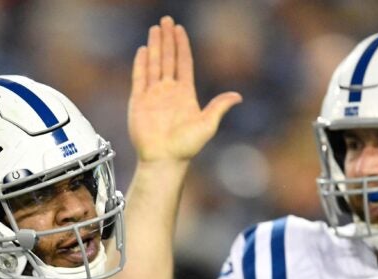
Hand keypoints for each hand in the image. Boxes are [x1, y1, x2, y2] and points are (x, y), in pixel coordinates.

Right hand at [129, 15, 241, 163]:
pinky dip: (141, 64)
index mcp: (185, 94)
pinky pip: (139, 78)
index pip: (183, 63)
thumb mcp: (207, 125)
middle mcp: (168, 91)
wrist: (164, 160)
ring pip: (153, 64)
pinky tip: (143, 50)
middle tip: (166, 20)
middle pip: (167, 59)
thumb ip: (219, 107)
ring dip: (154, 46)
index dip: (182, 46)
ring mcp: (152, 96)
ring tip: (155, 29)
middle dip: (167, 39)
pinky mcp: (138, 102)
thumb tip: (238, 97)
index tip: (180, 30)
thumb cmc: (186, 146)